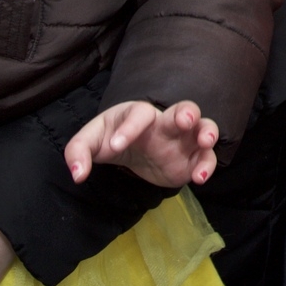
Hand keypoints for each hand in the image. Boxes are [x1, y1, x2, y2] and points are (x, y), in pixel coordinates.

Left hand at [64, 99, 218, 188]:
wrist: (130, 152)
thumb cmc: (111, 138)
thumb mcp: (90, 142)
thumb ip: (78, 153)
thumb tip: (77, 173)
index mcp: (139, 114)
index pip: (137, 113)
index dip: (128, 128)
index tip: (115, 145)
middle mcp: (165, 122)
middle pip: (183, 107)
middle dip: (187, 112)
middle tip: (184, 121)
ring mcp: (182, 139)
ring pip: (204, 127)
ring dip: (207, 132)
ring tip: (204, 143)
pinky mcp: (191, 158)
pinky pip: (206, 157)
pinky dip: (207, 165)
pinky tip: (199, 178)